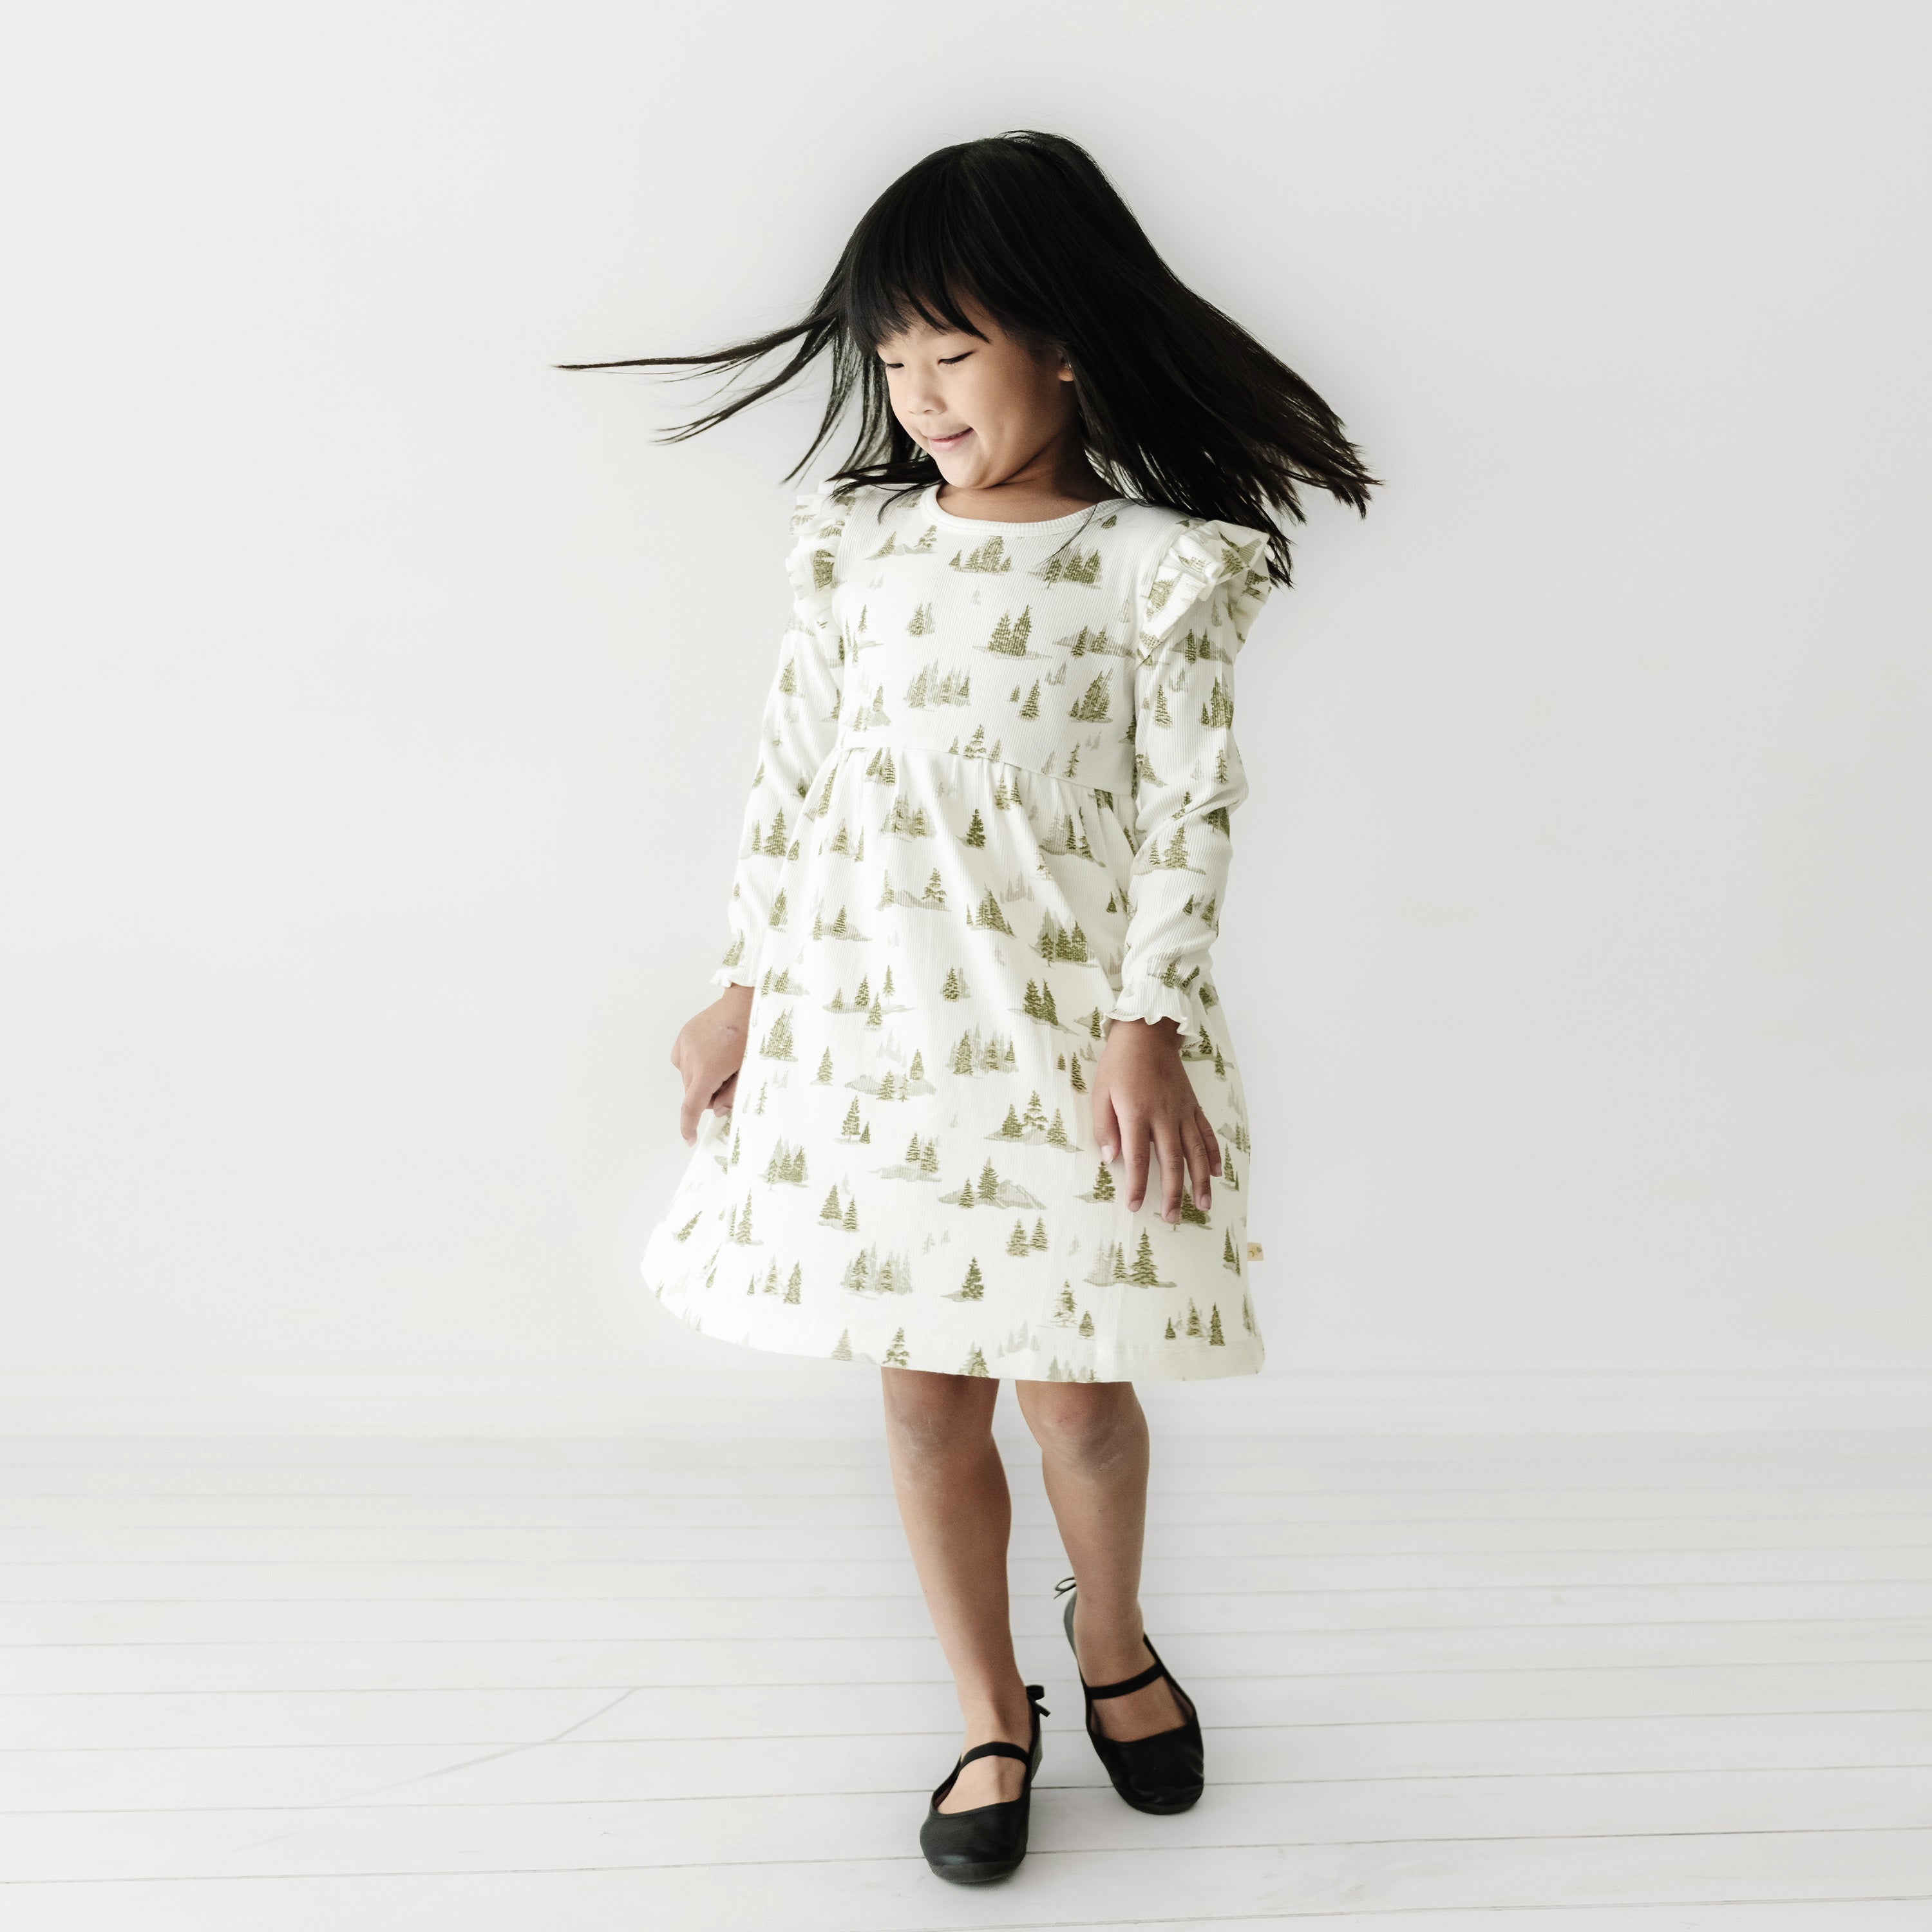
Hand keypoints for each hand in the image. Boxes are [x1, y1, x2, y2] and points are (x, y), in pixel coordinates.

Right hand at [671, 984, 754, 1144]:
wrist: (745, 1003)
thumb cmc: (753, 1035)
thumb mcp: (748, 1070)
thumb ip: (732, 1095)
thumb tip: (718, 1111)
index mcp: (707, 1069)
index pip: (691, 1106)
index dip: (688, 1125)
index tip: (689, 1138)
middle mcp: (690, 1058)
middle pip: (692, 1092)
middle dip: (707, 1094)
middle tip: (729, 1079)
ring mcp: (684, 1045)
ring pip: (687, 1077)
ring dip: (701, 1078)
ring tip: (722, 1061)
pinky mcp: (683, 1035)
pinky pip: (683, 1061)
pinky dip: (694, 1064)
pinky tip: (711, 1054)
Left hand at [1091, 1017, 1221, 1220]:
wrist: (1146, 1034)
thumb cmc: (1118, 1064)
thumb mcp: (1100, 1093)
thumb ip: (1105, 1127)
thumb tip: (1111, 1159)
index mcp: (1137, 1113)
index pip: (1137, 1158)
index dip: (1136, 1185)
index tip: (1134, 1206)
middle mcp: (1164, 1116)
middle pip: (1172, 1162)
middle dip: (1173, 1193)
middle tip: (1171, 1218)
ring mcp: (1182, 1112)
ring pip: (1196, 1153)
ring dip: (1200, 1181)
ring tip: (1203, 1205)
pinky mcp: (1192, 1106)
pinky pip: (1206, 1134)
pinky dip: (1213, 1155)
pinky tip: (1217, 1173)